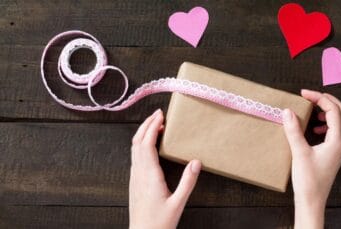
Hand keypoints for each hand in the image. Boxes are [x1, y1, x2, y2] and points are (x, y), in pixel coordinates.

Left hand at [129, 109, 201, 228]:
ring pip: (134, 148)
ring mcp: (134, 177)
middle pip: (137, 141)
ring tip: (154, 124)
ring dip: (142, 133)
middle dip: (146, 125)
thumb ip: (188, 182)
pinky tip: (149, 144)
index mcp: (149, 176)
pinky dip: (141, 144)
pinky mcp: (134, 181)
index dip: (152, 127)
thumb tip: (196, 161)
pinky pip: (135, 156)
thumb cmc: (160, 222)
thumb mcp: (178, 203)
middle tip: (157, 114)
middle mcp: (139, 173)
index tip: (160, 116)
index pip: (147, 144)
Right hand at [282, 89, 340, 228]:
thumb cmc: (308, 180)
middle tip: (312, 96)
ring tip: (315, 111)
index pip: (334, 111)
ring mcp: (338, 149)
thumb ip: (293, 130)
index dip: (320, 98)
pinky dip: (328, 125)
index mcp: (337, 141)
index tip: (304, 94)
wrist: (312, 200)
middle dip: (328, 101)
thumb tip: (288, 111)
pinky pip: (336, 133)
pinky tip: (315, 129)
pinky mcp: (333, 154)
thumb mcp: (299, 152)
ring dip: (331, 112)